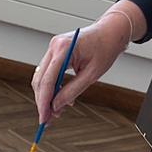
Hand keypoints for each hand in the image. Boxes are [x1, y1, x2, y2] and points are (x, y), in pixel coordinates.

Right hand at [31, 4, 142, 123]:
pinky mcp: (55, 53)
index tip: (44, 119)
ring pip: (41, 79)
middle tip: (47, 120)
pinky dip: (51, 89)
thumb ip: (72, 91)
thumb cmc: (105, 48)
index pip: (47, 81)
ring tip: (55, 112)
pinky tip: (58, 100)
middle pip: (40, 80)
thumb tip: (56, 107)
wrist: (111, 31)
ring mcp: (53, 48)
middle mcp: (54, 46)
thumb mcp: (92, 74)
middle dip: (42, 102)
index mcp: (64, 49)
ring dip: (45, 97)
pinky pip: (47, 74)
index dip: (44, 103)